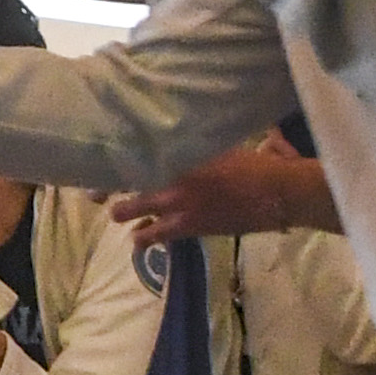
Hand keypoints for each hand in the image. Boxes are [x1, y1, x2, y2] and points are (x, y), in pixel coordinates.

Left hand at [114, 142, 339, 246]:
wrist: (278, 194)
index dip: (112, 164)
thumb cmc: (256, 164)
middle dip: (108, 194)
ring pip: (134, 216)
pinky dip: (146, 238)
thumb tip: (189, 134)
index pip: (137, 156)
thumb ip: (199, 143)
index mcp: (182, 152)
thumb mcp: (224, 144)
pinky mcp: (188, 227)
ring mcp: (179, 204)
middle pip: (126, 187)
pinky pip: (155, 236)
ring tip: (123, 219)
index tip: (98, 166)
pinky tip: (140, 240)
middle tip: (97, 197)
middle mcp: (174, 176)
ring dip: (128, 219)